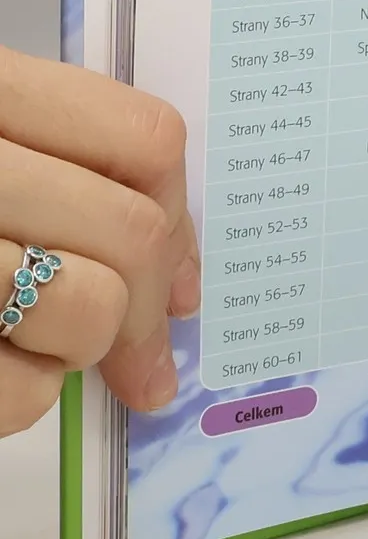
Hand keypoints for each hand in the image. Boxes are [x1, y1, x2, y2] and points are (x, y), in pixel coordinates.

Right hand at [0, 46, 198, 435]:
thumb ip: (62, 177)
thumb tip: (176, 285)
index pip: (143, 142)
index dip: (179, 218)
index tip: (180, 283)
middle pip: (130, 236)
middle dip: (144, 309)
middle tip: (134, 352)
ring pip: (85, 311)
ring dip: (77, 350)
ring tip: (26, 343)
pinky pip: (17, 391)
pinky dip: (17, 396)